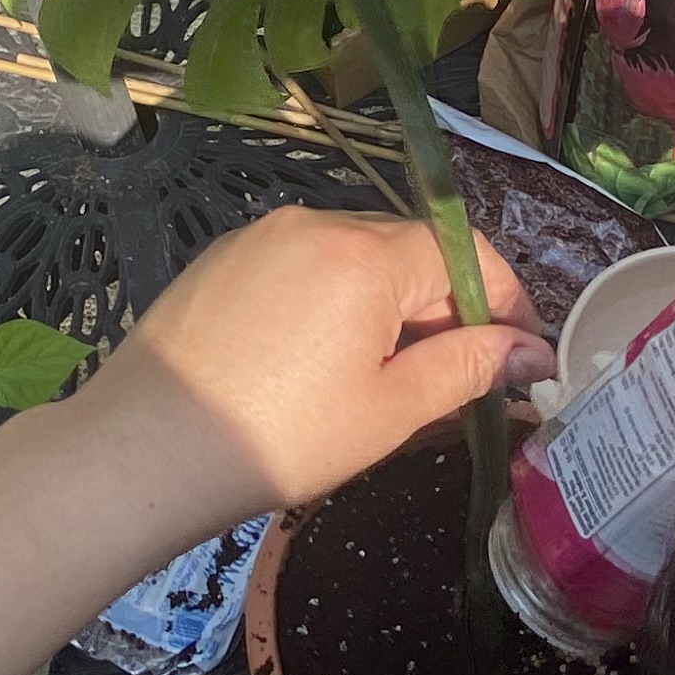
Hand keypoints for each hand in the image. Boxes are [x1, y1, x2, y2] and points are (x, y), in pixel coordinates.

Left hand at [75, 209, 549, 530]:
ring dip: (388, 307)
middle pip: (410, 250)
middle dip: (446, 308)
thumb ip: (467, 368)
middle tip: (456, 381)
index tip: (523, 358)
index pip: (465, 252)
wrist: (143, 451)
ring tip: (384, 380)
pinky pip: (303, 267)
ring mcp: (262, 236)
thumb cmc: (279, 439)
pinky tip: (316, 365)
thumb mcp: (390, 412)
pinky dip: (331, 303)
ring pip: (355, 258)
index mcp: (366, 253)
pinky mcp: (222, 259)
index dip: (507, 303)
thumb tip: (531, 351)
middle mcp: (315, 223)